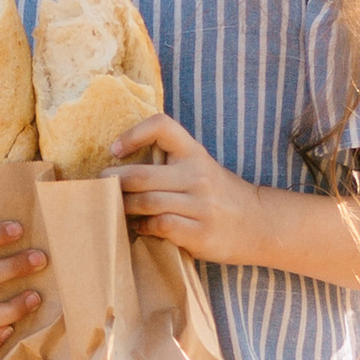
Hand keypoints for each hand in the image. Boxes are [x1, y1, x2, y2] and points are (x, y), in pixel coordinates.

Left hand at [108, 114, 260, 264]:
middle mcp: (197, 175)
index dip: (134, 133)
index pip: (162, 126)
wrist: (259, 223)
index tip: (115, 150)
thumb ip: (169, 163)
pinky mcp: (199, 233)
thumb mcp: (200, 167)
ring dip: (123, 208)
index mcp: (194, 153)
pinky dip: (143, 227)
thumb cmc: (219, 194)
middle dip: (113, 182)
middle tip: (99, 188)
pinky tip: (140, 227)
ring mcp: (199, 205)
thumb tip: (119, 167)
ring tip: (116, 209)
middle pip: (140, 175)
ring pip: (145, 202)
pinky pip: (159, 225)